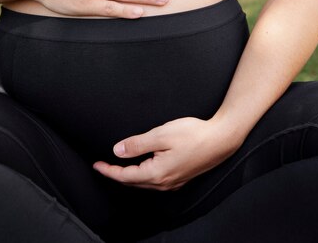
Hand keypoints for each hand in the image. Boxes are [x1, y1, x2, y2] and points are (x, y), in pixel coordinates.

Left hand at [92, 116, 240, 190]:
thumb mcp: (161, 134)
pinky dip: (143, 175)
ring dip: (130, 176)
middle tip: (103, 165)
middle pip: (134, 182)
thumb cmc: (193, 135)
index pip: (125, 176)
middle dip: (117, 174)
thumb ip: (138, 144)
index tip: (96, 165)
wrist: (221, 139)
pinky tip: (142, 166)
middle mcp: (164, 183)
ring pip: (144, 182)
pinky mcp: (181, 177)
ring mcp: (174, 182)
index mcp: (157, 173)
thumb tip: (118, 151)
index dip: (109, 170)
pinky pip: (155, 181)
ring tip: (118, 166)